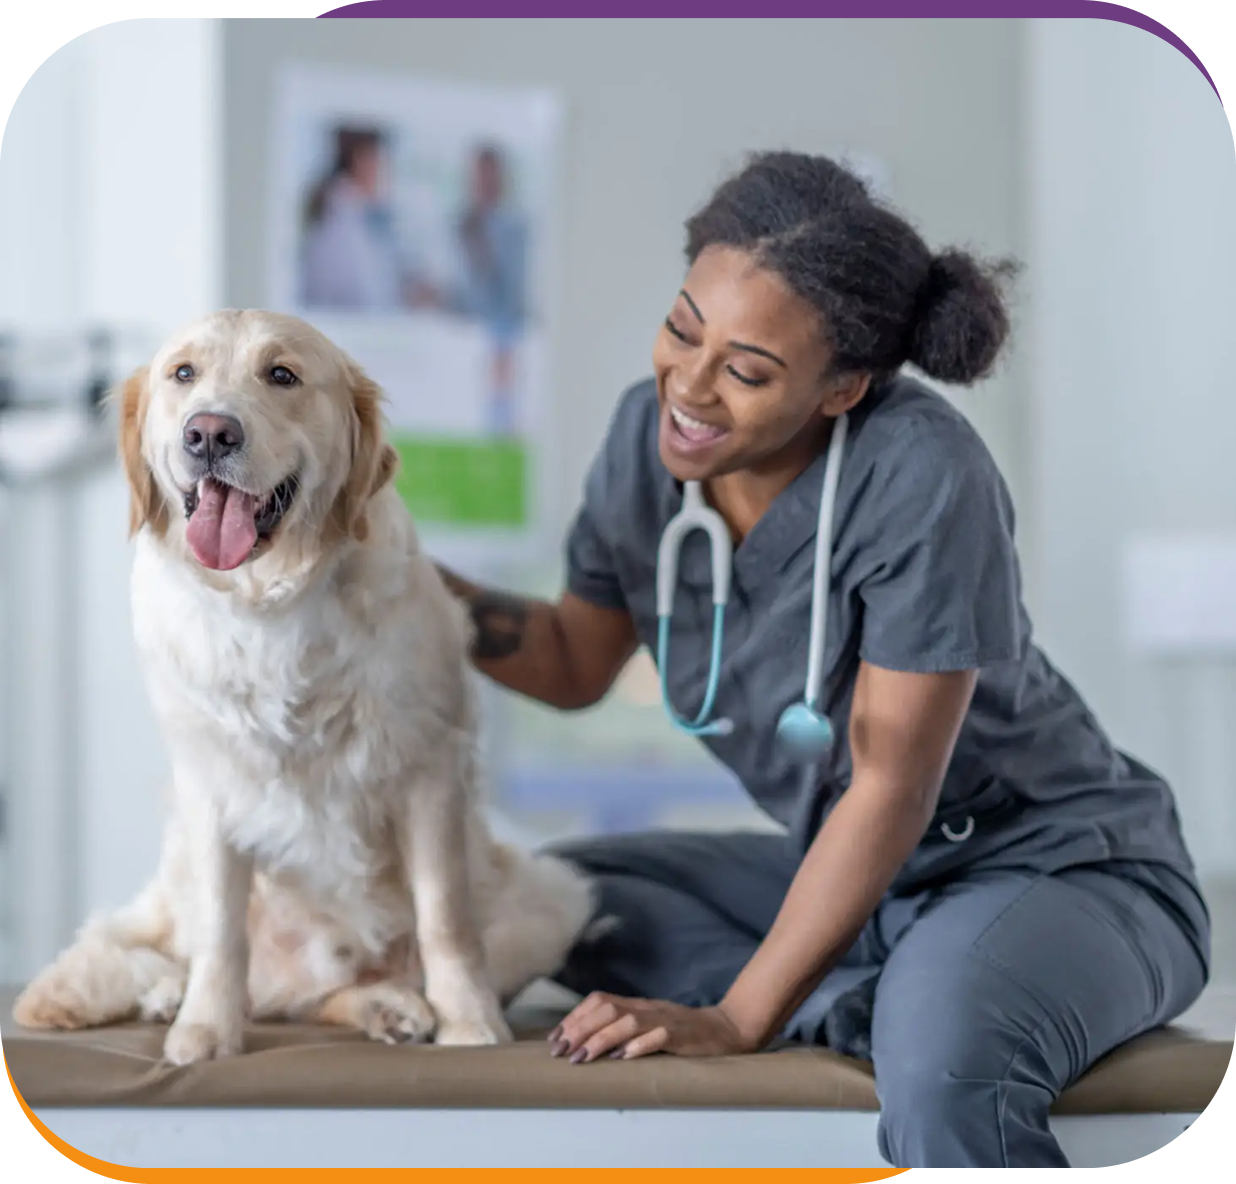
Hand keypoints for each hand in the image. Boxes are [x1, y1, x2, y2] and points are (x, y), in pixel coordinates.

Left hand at [548, 991, 759, 1063]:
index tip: (555, 1040)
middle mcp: (647, 1008)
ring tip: (582, 1058)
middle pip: (606, 1008)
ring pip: (627, 1022)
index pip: (598, 1000)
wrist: (726, 1030)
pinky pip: (658, 1037)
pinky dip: (638, 1046)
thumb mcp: (650, 1026)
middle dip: (579, 1029)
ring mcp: (664, 1020)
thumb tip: (586, 1044)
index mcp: (637, 1005)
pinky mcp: (681, 1035)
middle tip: (561, 1052)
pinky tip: (623, 1058)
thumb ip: (625, 1029)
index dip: (574, 1017)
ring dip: (600, 1040)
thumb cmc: (683, 1034)